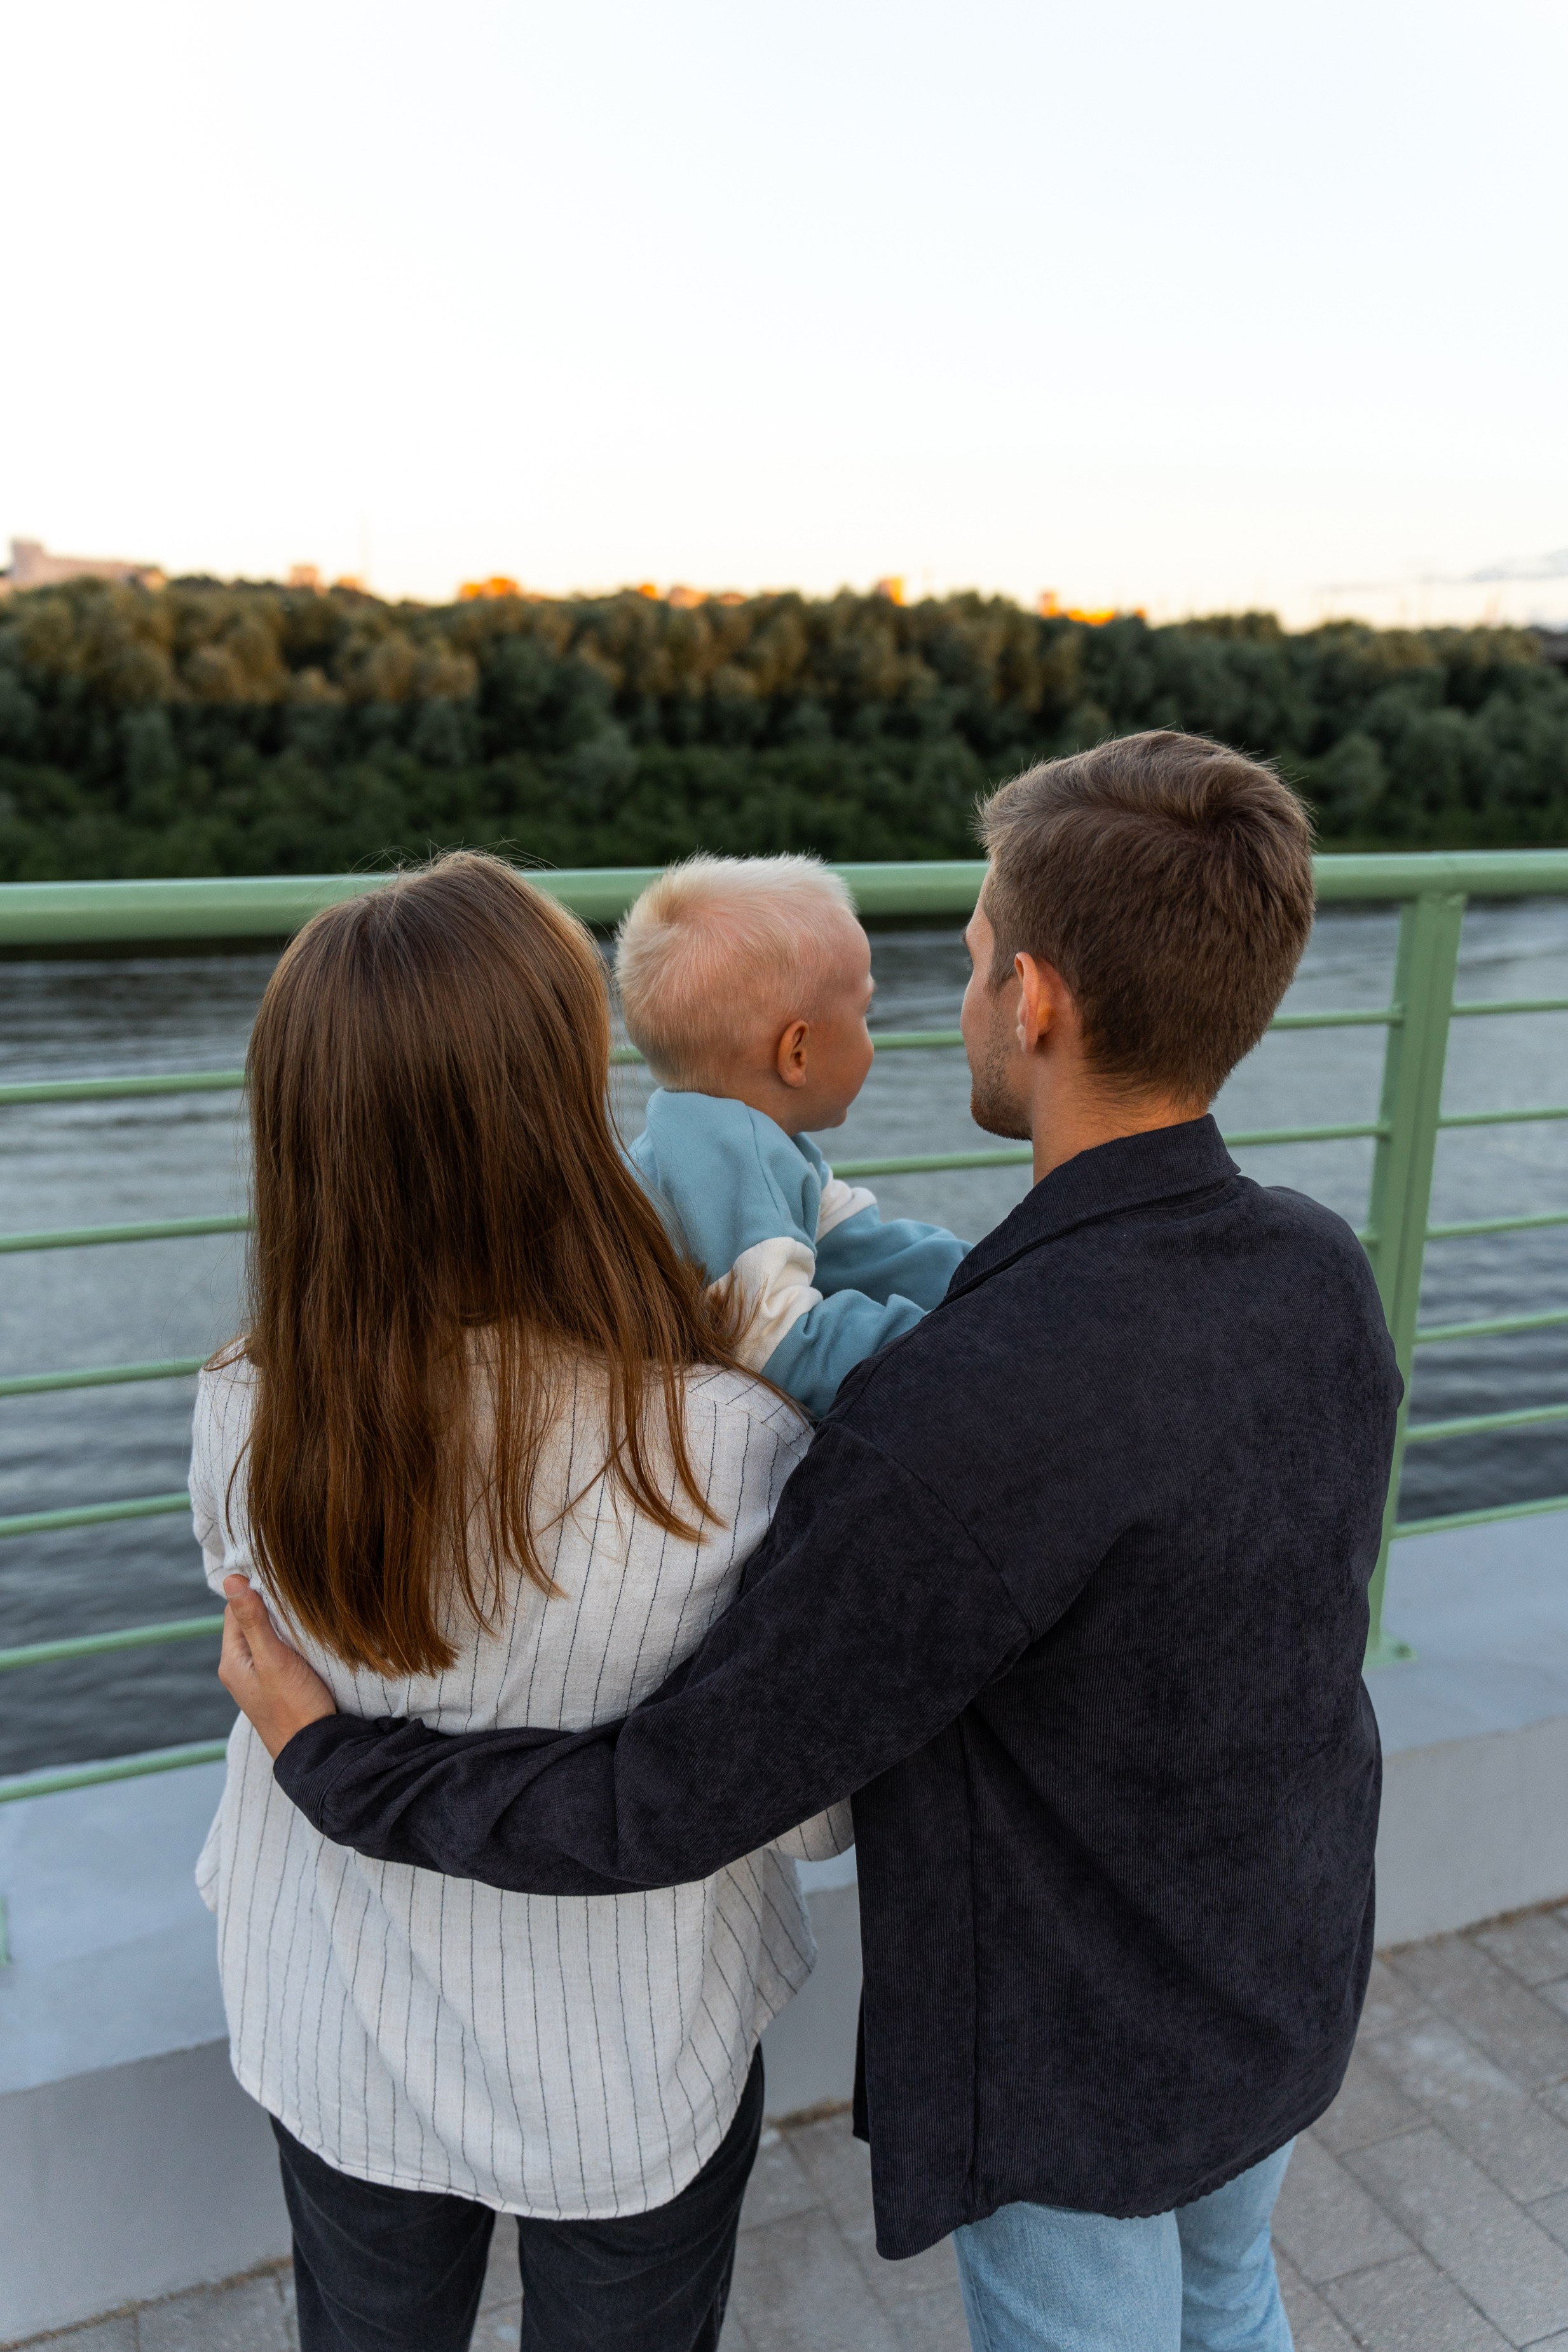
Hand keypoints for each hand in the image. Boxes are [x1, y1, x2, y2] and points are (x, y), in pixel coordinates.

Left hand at [219, 1575, 336, 1759]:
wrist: (315, 1752)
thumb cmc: (294, 1706)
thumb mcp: (274, 1658)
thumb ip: (253, 1620)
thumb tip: (232, 1580)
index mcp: (231, 1661)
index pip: (234, 1610)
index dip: (255, 1591)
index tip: (281, 1580)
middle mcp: (239, 1670)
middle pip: (249, 1623)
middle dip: (269, 1607)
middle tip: (296, 1593)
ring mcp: (257, 1680)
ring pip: (264, 1638)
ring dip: (280, 1625)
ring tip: (303, 1613)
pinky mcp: (275, 1687)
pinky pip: (276, 1653)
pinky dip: (288, 1641)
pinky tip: (305, 1639)